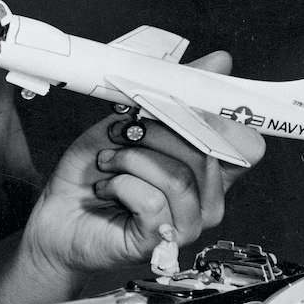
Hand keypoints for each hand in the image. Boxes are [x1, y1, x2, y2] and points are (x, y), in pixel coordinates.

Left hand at [0, 51, 265, 303]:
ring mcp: (187, 225)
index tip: (179, 101)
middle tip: (123, 131)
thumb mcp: (130, 121)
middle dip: (156, 131)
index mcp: (206, 171)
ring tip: (108, 161)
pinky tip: (107, 188)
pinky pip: (153, 202)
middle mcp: (206, 201)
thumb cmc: (95, 173)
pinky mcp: (159, 242)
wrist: (59, 215)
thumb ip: (173, 95)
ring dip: (132, 159)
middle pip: (205, 154)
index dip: (217, 119)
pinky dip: (121, 184)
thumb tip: (219, 61)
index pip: (244, 146)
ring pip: (178, 178)